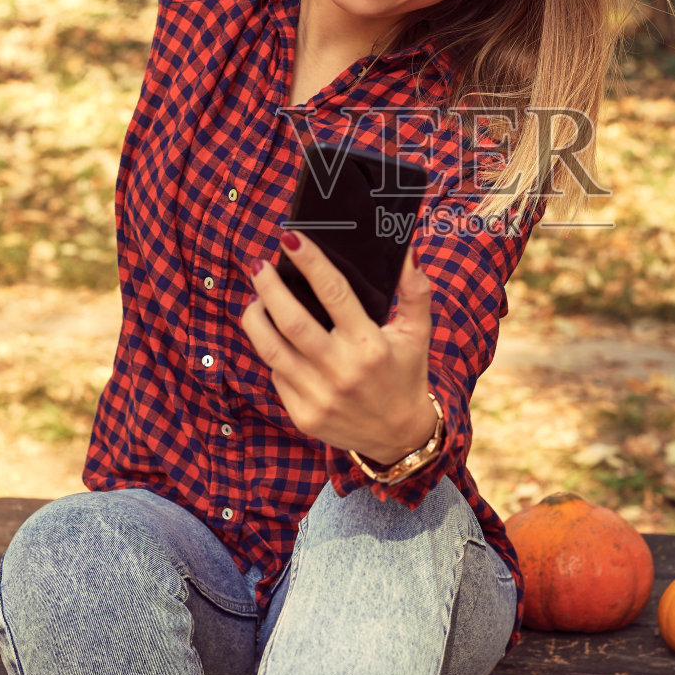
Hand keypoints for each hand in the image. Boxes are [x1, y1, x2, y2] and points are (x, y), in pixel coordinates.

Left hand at [240, 234, 436, 466]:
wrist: (400, 438)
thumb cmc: (406, 375)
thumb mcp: (417, 333)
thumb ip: (415, 291)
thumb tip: (407, 252)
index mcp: (370, 345)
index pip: (334, 293)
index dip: (310, 261)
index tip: (291, 237)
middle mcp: (342, 371)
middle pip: (291, 320)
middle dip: (269, 286)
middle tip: (259, 265)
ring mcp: (318, 396)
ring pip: (271, 348)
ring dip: (256, 317)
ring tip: (256, 298)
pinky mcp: (303, 415)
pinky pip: (276, 374)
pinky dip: (271, 351)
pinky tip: (274, 336)